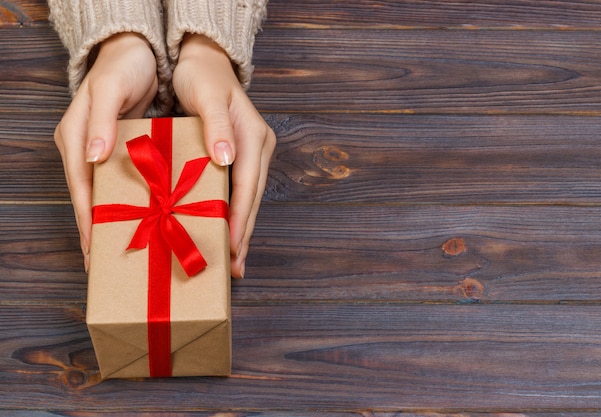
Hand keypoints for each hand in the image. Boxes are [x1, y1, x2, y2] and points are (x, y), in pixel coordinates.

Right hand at [54, 32, 158, 271]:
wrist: (134, 51)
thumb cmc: (121, 67)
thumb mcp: (109, 91)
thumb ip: (100, 123)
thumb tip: (93, 157)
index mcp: (75, 140)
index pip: (81, 190)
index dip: (88, 222)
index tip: (95, 253)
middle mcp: (85, 150)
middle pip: (90, 199)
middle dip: (99, 231)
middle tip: (112, 264)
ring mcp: (101, 152)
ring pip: (105, 194)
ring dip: (116, 220)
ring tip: (129, 249)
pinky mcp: (120, 151)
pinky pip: (122, 183)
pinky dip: (130, 202)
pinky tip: (145, 218)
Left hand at [172, 34, 274, 277]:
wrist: (202, 60)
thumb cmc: (200, 76)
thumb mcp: (206, 94)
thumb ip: (216, 126)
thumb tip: (226, 159)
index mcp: (253, 135)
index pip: (248, 184)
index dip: (240, 217)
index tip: (232, 246)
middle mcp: (258, 146)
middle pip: (252, 198)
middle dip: (243, 233)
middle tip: (233, 268)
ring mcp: (251, 152)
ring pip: (247, 198)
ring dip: (239, 228)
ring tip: (231, 260)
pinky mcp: (240, 155)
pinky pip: (237, 191)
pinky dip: (231, 213)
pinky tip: (223, 231)